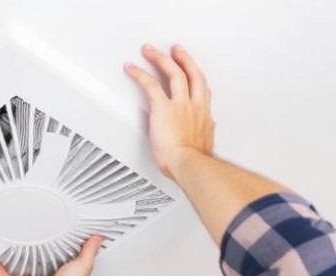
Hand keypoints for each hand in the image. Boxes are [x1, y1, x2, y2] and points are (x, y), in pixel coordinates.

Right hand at [0, 236, 104, 275]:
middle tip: (22, 237)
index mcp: (56, 270)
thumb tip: (98, 238)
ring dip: (11, 259)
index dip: (49, 246)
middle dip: (27, 251)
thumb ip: (90, 249)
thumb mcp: (84, 263)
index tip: (46, 235)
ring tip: (5, 246)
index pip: (51, 255)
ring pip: (16, 268)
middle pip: (32, 261)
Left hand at [124, 44, 214, 179]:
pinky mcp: (162, 107)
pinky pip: (149, 84)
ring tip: (150, 51)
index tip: (193, 74)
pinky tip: (131, 68)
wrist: (189, 164)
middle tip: (177, 51)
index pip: (203, 92)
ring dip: (161, 58)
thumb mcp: (202, 151)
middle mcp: (195, 107)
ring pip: (173, 72)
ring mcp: (180, 105)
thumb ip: (199, 143)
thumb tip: (197, 148)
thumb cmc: (192, 164)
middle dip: (184, 60)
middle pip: (192, 74)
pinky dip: (139, 74)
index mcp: (204, 118)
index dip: (197, 81)